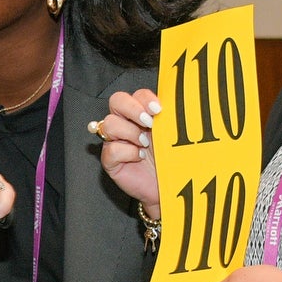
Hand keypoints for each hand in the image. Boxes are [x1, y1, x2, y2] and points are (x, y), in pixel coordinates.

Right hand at [90, 87, 160, 213]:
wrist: (168, 186)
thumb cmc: (170, 160)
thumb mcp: (171, 134)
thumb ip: (168, 117)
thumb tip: (170, 103)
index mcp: (141, 114)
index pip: (136, 95)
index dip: (145, 99)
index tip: (158, 109)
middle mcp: (126, 124)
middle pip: (116, 101)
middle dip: (133, 109)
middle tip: (148, 123)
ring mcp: (116, 141)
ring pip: (110, 124)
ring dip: (130, 133)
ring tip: (144, 144)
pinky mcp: (110, 160)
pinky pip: (111, 149)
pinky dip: (127, 152)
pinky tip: (138, 157)